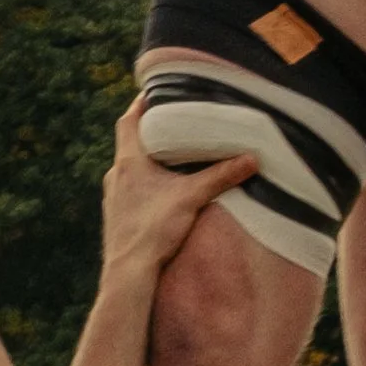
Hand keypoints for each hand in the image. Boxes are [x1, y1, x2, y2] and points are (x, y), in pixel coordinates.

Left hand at [104, 98, 255, 281]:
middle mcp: (116, 175)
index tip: (156, 92)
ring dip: (147, 158)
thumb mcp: (191, 198)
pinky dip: (144, 181)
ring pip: (129, 166)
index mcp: (129, 162)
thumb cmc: (154, 231)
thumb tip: (252, 159)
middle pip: (130, 141)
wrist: (128, 273)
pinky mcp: (116, 215)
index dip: (141, 104)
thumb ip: (221, 176)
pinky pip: (129, 188)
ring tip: (171, 153)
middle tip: (171, 120)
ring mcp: (113, 196)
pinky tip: (161, 189)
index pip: (128, 120)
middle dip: (150, 130)